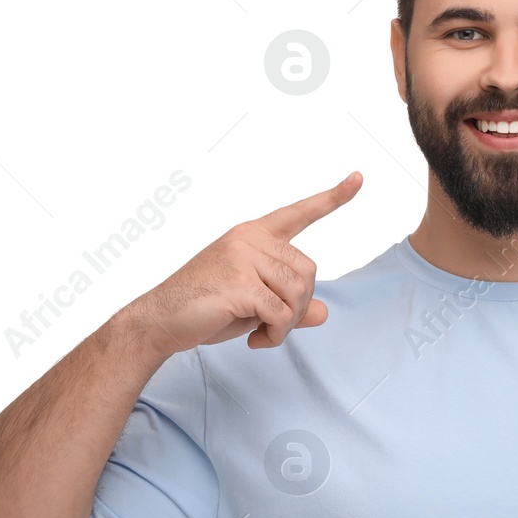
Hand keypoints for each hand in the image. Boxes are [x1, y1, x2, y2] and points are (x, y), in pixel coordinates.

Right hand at [123, 172, 361, 358]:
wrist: (159, 321)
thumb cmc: (205, 308)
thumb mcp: (253, 304)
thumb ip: (289, 305)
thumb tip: (324, 313)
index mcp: (253, 234)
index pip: (298, 212)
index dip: (332, 198)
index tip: (358, 178)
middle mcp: (249, 239)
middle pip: (309, 271)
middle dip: (298, 306)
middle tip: (273, 324)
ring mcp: (243, 258)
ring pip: (298, 293)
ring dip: (286, 323)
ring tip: (262, 332)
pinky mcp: (239, 283)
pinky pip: (282, 313)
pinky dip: (275, 334)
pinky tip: (254, 340)